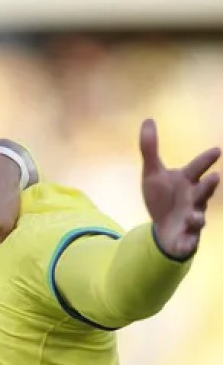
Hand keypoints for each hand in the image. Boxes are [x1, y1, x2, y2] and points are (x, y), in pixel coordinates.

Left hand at [140, 119, 219, 259]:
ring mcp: (193, 217)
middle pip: (203, 191)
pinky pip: (189, 241)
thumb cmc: (163, 197)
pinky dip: (188, 242)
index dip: (206, 160)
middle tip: (214, 177)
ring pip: (199, 217)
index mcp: (187, 181)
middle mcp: (194, 198)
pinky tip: (184, 244)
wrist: (163, 227)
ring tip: (193, 216)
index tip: (216, 150)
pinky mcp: (187, 236)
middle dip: (208, 186)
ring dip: (197, 216)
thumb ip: (150, 149)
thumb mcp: (152, 173)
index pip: (197, 168)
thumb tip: (148, 120)